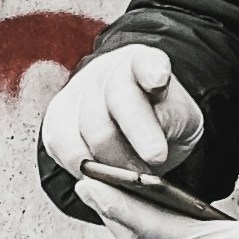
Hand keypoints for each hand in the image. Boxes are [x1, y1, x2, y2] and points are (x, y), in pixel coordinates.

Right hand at [40, 44, 199, 196]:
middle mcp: (106, 71)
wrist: (131, 127)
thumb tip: (154, 146)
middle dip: (139, 135)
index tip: (159, 79)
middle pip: (118, 101)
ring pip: (91, 130)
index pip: (146, 62)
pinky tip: (103, 176)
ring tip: (135, 176)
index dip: (151, 70)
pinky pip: (65, 148)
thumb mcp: (182, 119)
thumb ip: (173, 121)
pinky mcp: (57, 117)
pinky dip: (87, 168)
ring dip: (116, 161)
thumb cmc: (160, 123)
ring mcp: (77, 91)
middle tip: (156, 160)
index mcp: (143, 64)